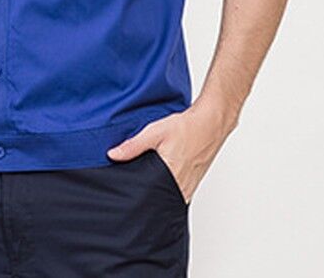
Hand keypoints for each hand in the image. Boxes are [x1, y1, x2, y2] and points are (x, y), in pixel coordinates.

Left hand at [105, 103, 238, 204]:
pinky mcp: (193, 183)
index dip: (137, 197)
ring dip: (157, 191)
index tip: (126, 194)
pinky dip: (167, 186)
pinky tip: (162, 176)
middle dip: (145, 195)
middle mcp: (182, 187)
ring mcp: (189, 187)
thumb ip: (133, 146)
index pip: (149, 198)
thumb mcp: (155, 132)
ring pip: (167, 197)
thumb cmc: (187, 127)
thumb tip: (113, 155)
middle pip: (157, 200)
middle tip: (134, 187)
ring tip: (147, 181)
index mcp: (171, 177)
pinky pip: (177, 192)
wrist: (210, 123)